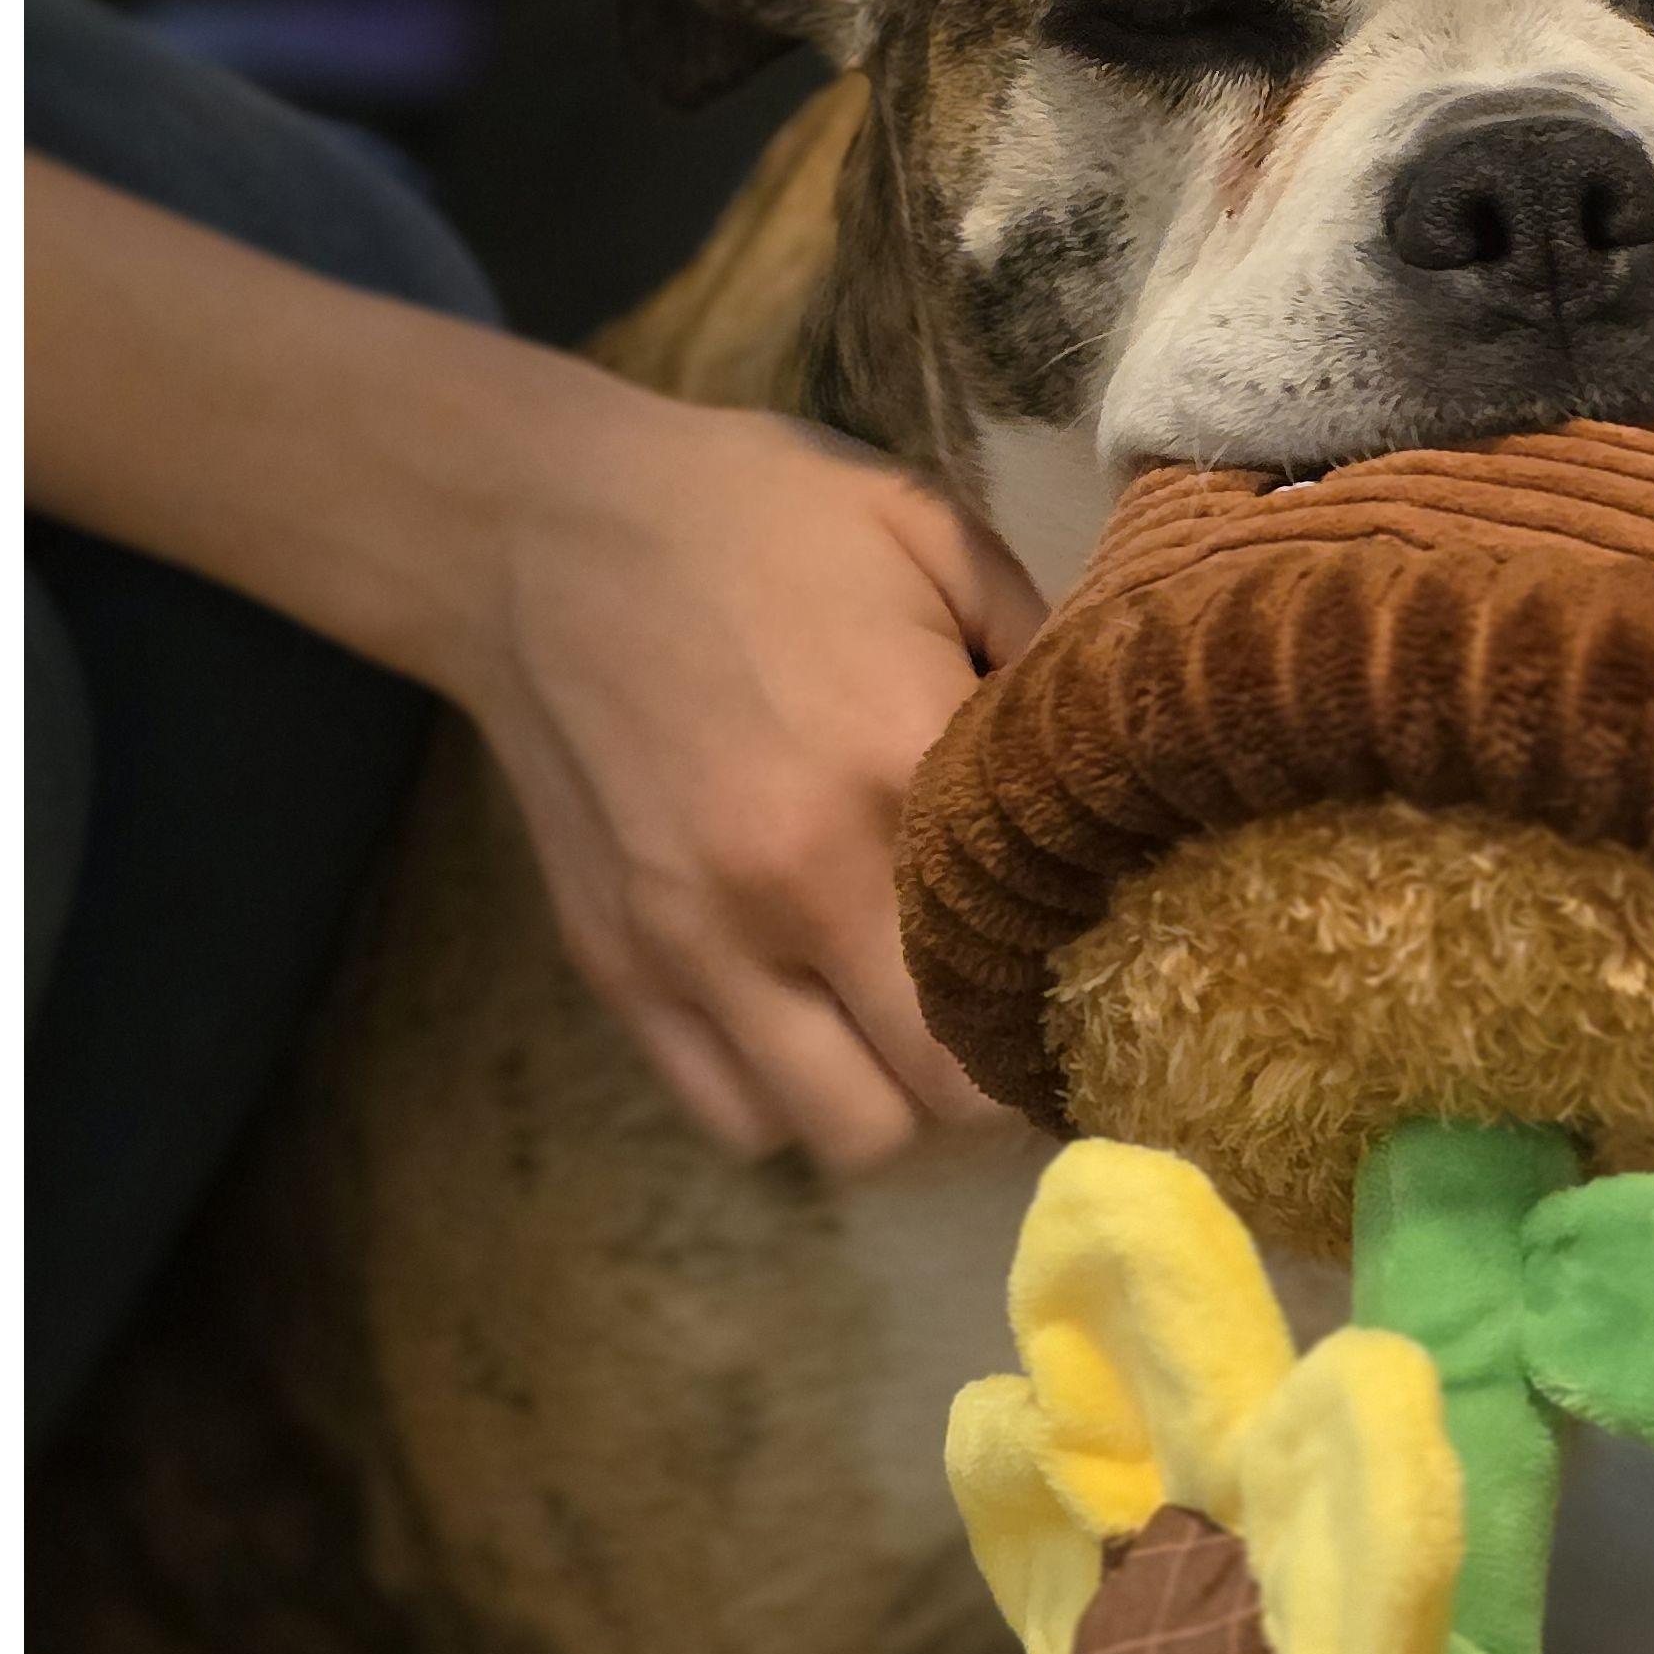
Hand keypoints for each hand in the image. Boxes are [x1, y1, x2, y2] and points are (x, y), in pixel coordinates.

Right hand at [445, 386, 1049, 1171]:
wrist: (536, 527)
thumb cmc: (755, 519)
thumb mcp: (931, 536)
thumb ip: (1036, 655)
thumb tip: (1117, 752)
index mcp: (893, 769)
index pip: (1023, 975)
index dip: (1079, 1000)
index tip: (1101, 981)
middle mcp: (794, 884)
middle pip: (944, 1094)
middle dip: (997, 1071)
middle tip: (1013, 1010)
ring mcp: (695, 941)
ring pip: (840, 1133)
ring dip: (894, 1098)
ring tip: (910, 1023)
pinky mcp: (617, 966)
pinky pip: (730, 1113)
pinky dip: (786, 1095)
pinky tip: (813, 1020)